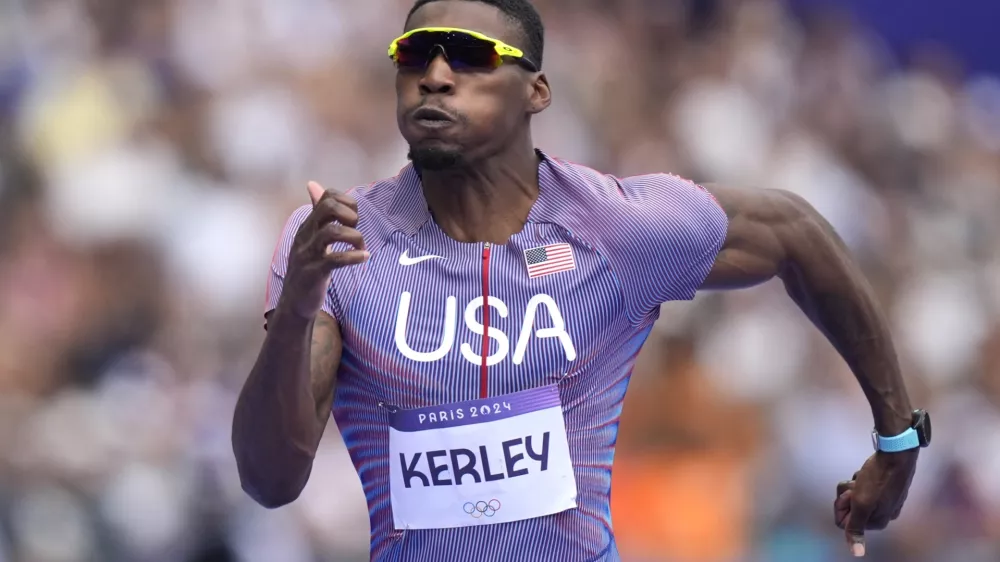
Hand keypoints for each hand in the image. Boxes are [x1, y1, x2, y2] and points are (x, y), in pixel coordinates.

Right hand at [281, 181, 367, 318]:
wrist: (294, 302)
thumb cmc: (307, 267)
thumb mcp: (310, 236)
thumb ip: (316, 212)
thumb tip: (313, 185)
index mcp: (308, 225)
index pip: (327, 197)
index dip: (347, 202)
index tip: (354, 219)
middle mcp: (306, 235)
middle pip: (328, 208)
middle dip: (350, 215)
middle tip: (356, 230)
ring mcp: (308, 254)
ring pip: (332, 232)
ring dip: (354, 237)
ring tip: (361, 248)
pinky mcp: (314, 273)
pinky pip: (335, 260)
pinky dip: (354, 257)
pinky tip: (363, 258)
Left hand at [834, 450, 917, 556]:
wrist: (897, 454)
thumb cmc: (877, 478)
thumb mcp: (862, 503)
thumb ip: (856, 527)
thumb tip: (857, 554)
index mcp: (877, 522)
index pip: (844, 522)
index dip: (842, 506)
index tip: (851, 495)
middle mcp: (883, 514)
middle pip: (849, 509)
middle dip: (847, 495)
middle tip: (856, 484)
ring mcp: (884, 500)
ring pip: (854, 496)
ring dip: (853, 486)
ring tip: (861, 477)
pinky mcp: (884, 487)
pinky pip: (863, 487)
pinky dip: (860, 480)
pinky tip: (866, 473)